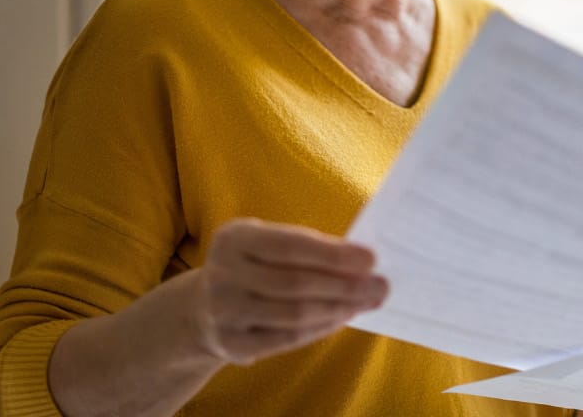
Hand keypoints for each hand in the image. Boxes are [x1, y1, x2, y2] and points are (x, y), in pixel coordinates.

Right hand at [185, 217, 387, 365]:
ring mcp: (223, 312)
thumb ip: (305, 248)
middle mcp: (223, 274)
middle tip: (380, 286)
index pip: (290, 246)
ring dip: (339, 308)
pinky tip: (343, 318)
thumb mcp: (265, 244)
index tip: (371, 259)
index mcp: (234, 238)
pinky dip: (321, 329)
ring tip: (367, 301)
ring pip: (294, 314)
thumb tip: (362, 262)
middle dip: (345, 285)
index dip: (333, 254)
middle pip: (296, 283)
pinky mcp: (231, 343)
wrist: (202, 309)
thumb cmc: (253, 266)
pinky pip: (287, 338)